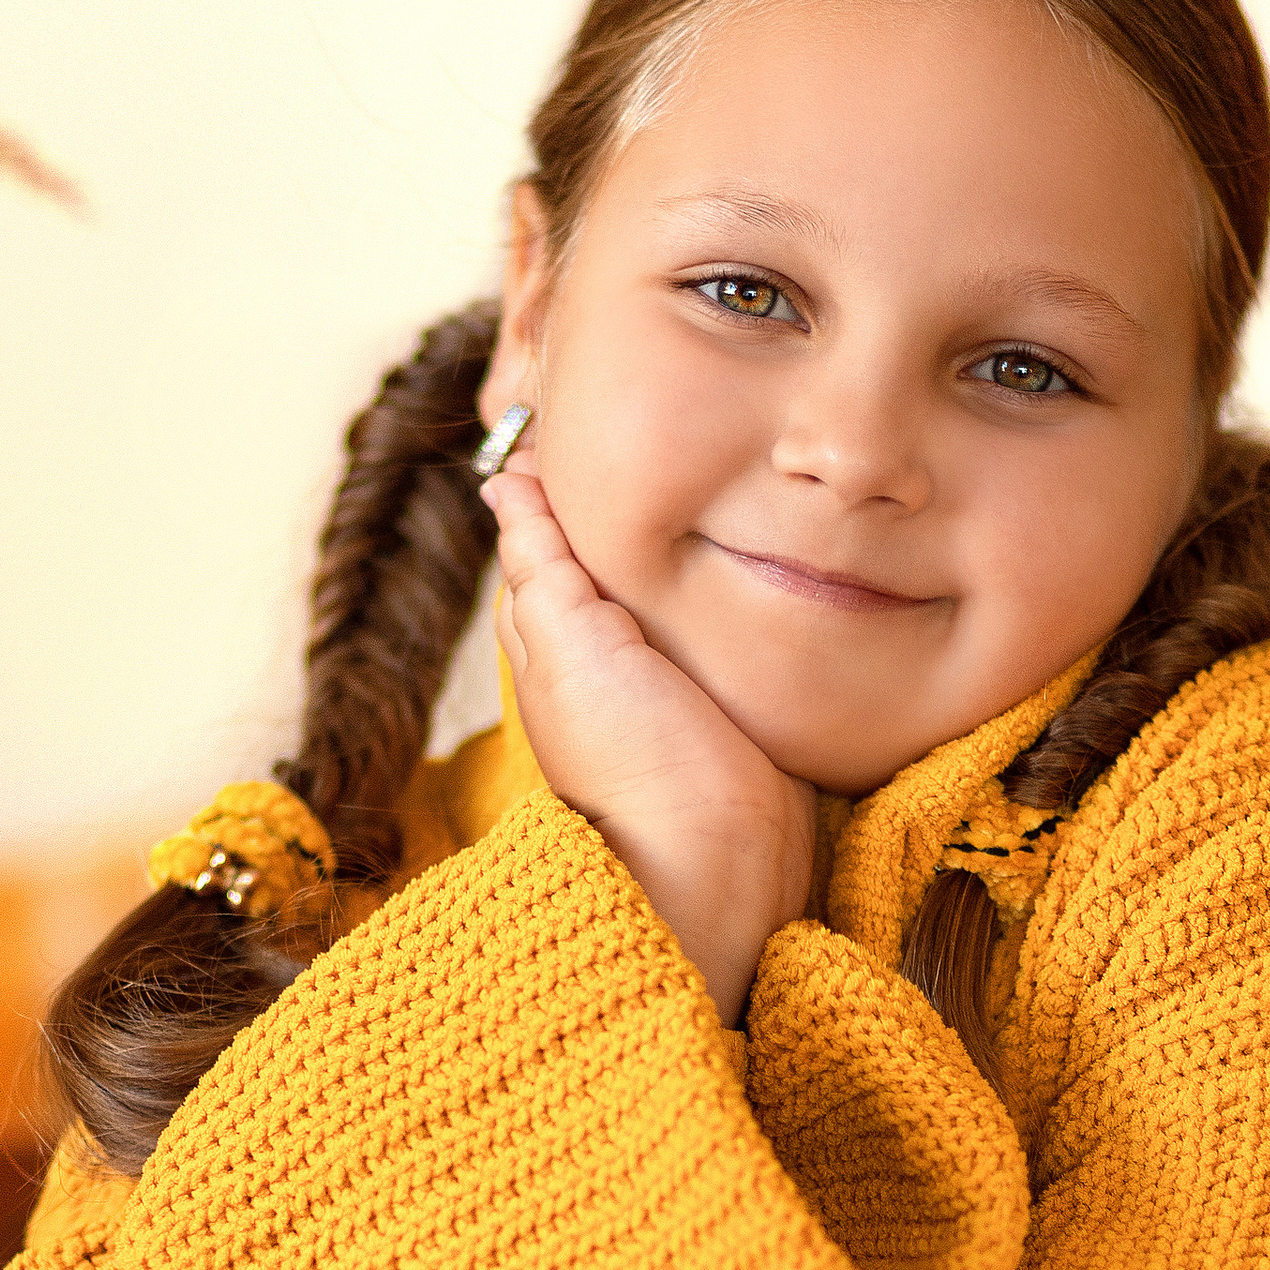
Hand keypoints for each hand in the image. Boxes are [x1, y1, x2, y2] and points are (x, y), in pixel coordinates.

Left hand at [482, 469, 816, 1024]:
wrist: (723, 861)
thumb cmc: (635, 762)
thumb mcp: (570, 646)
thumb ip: (541, 565)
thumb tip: (504, 483)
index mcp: (557, 639)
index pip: (549, 540)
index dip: (566, 480)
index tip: (590, 408)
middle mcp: (611, 659)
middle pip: (616, 558)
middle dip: (636, 500)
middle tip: (671, 415)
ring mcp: (677, 682)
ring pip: (676, 587)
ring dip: (695, 539)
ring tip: (725, 462)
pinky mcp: (737, 702)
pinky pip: (727, 626)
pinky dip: (736, 585)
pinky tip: (766, 546)